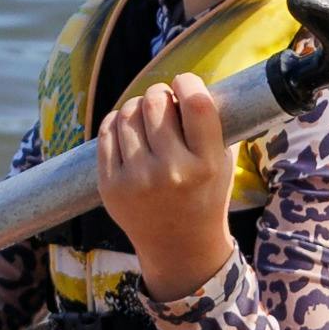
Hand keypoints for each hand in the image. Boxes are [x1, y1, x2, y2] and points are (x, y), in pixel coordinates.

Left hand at [95, 76, 242, 298]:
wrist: (179, 247)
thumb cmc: (204, 195)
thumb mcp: (221, 162)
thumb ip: (209, 125)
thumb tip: (185, 84)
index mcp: (206, 164)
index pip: (196, 103)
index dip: (188, 82)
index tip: (184, 82)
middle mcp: (171, 171)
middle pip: (156, 103)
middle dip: (159, 94)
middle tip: (163, 102)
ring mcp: (137, 180)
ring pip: (128, 113)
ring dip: (137, 107)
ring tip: (146, 118)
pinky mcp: (111, 186)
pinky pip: (107, 132)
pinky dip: (117, 121)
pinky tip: (128, 128)